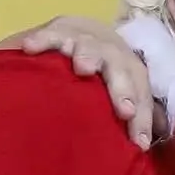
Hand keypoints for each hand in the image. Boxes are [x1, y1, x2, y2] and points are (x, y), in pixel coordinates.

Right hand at [17, 16, 156, 148]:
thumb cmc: (100, 76)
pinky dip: (43, 40)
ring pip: (90, 45)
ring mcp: (84, 39)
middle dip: (124, 88)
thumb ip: (132, 117)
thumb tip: (143, 144)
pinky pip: (51, 34)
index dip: (143, 117)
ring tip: (83, 68)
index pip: (141, 92)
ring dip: (89, 55)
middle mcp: (110, 51)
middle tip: (126, 111)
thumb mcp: (116, 94)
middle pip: (121, 67)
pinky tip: (31, 48)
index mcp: (128, 70)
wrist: (79, 33)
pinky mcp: (57, 31)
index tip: (140, 142)